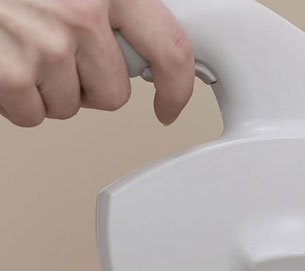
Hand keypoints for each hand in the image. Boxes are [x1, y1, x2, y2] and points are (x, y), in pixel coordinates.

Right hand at [0, 0, 194, 126]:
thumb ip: (112, 5)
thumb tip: (144, 46)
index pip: (171, 49)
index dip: (177, 89)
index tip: (169, 106)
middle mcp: (81, 12)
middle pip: (113, 93)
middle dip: (89, 85)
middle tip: (58, 54)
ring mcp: (45, 45)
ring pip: (70, 106)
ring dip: (49, 88)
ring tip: (22, 47)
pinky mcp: (10, 75)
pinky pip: (33, 115)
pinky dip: (18, 99)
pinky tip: (5, 62)